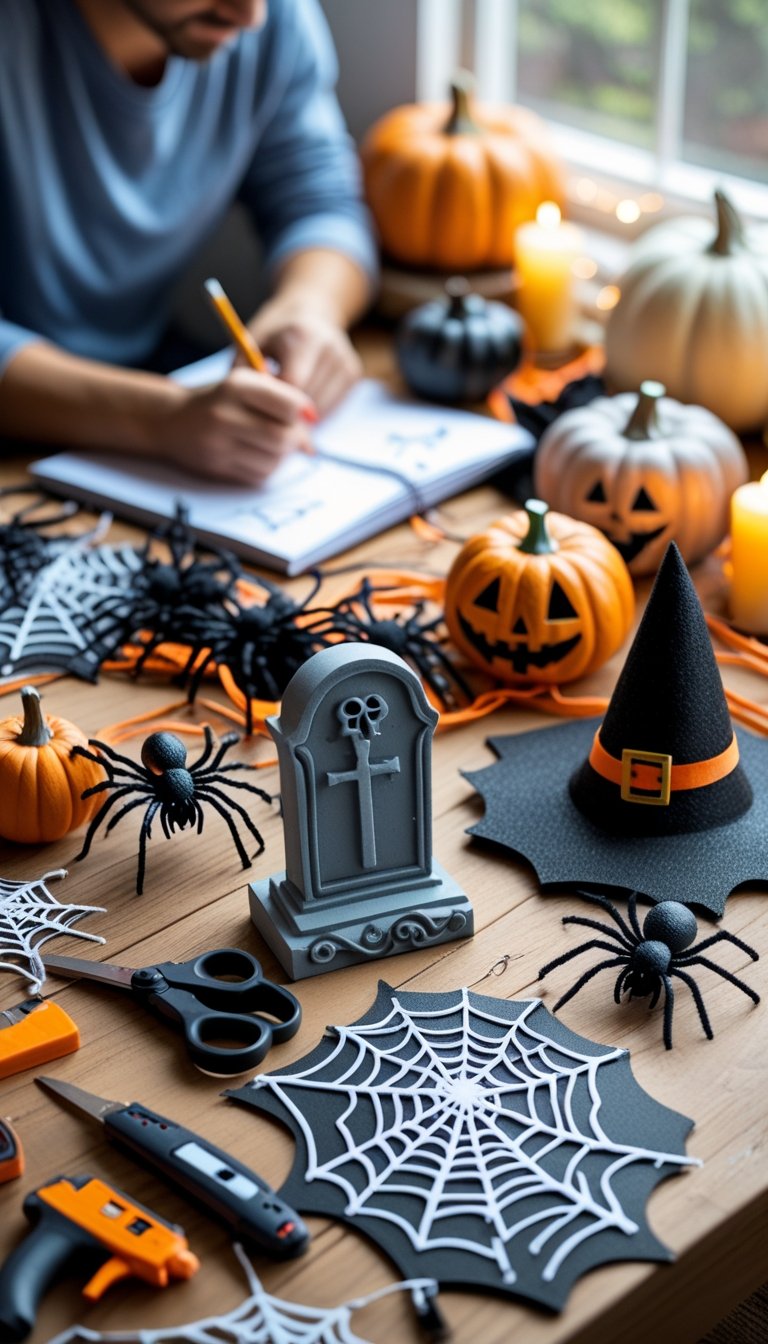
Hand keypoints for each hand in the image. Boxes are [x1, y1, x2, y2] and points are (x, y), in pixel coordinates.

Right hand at [156, 369, 313, 485]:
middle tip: (293, 436)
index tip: (305, 416)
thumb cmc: (219, 400)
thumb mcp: (246, 385)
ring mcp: (217, 443)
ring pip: (273, 460)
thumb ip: (281, 399)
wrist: (171, 419)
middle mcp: (224, 413)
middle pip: (282, 437)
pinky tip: (257, 455)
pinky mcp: (216, 467)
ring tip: (272, 444)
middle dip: (295, 440)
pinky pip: (259, 475)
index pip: (289, 405)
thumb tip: (312, 430)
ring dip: (282, 456)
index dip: (304, 413)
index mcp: (236, 385)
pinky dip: (266, 468)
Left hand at [247, 304, 362, 415]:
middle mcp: (329, 346)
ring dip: (301, 416)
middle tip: (269, 413)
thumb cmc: (274, 333)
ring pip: (322, 408)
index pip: (293, 383)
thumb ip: (246, 373)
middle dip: (287, 412)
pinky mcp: (354, 373)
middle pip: (309, 398)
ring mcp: (345, 360)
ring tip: (283, 407)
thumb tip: (251, 409)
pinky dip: (315, 412)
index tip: (260, 404)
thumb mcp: (252, 344)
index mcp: (302, 335)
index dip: (274, 400)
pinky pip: (332, 408)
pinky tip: (301, 403)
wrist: (311, 311)